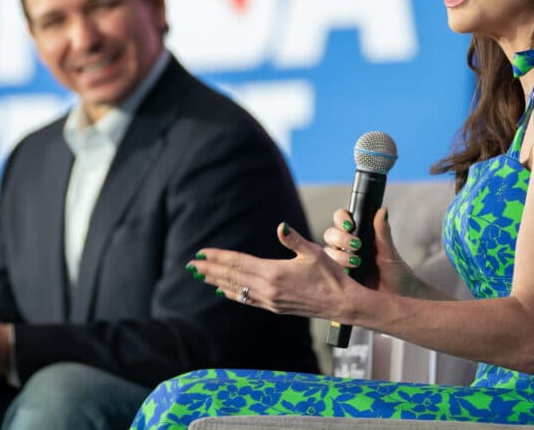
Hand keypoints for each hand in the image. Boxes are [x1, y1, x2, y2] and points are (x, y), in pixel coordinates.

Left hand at [186, 222, 363, 321]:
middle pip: (232, 277)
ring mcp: (270, 301)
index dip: (218, 258)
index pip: (238, 263)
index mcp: (274, 273)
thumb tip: (281, 226)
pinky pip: (247, 299)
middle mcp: (268, 289)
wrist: (343, 304)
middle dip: (209, 270)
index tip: (201, 253)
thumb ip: (294, 239)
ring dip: (217, 281)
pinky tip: (224, 290)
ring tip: (200, 276)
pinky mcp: (275, 307)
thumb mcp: (315, 252)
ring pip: (236, 289)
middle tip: (190, 265)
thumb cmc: (331, 276)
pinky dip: (233, 293)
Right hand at [324, 207, 418, 295]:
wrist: (397, 296)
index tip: (350, 225)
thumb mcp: (389, 251)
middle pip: (330, 233)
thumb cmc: (395, 271)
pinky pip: (328, 269)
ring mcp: (340, 260)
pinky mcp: (337, 276)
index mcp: (358, 233)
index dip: (341, 218)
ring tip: (356, 262)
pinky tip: (349, 273)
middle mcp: (346, 245)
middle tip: (357, 245)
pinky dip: (336, 268)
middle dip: (341, 238)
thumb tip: (383, 209)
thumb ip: (383, 231)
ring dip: (339, 254)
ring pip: (328, 251)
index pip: (341, 218)